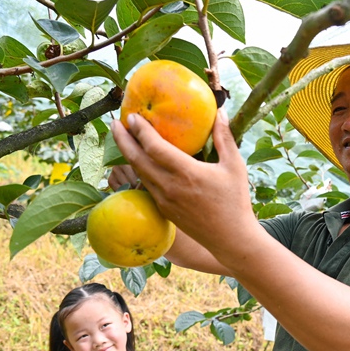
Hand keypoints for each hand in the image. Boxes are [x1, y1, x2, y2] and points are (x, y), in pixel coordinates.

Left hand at [110, 109, 260, 260]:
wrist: (230, 238)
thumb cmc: (235, 201)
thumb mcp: (234, 165)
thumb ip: (224, 137)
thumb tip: (220, 111)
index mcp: (186, 173)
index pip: (154, 147)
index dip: (140, 130)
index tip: (132, 116)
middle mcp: (170, 186)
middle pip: (136, 159)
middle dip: (122, 139)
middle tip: (114, 122)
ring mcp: (164, 200)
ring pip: (138, 173)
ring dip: (128, 154)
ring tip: (123, 138)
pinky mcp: (163, 209)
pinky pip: (146, 185)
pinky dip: (139, 170)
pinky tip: (139, 161)